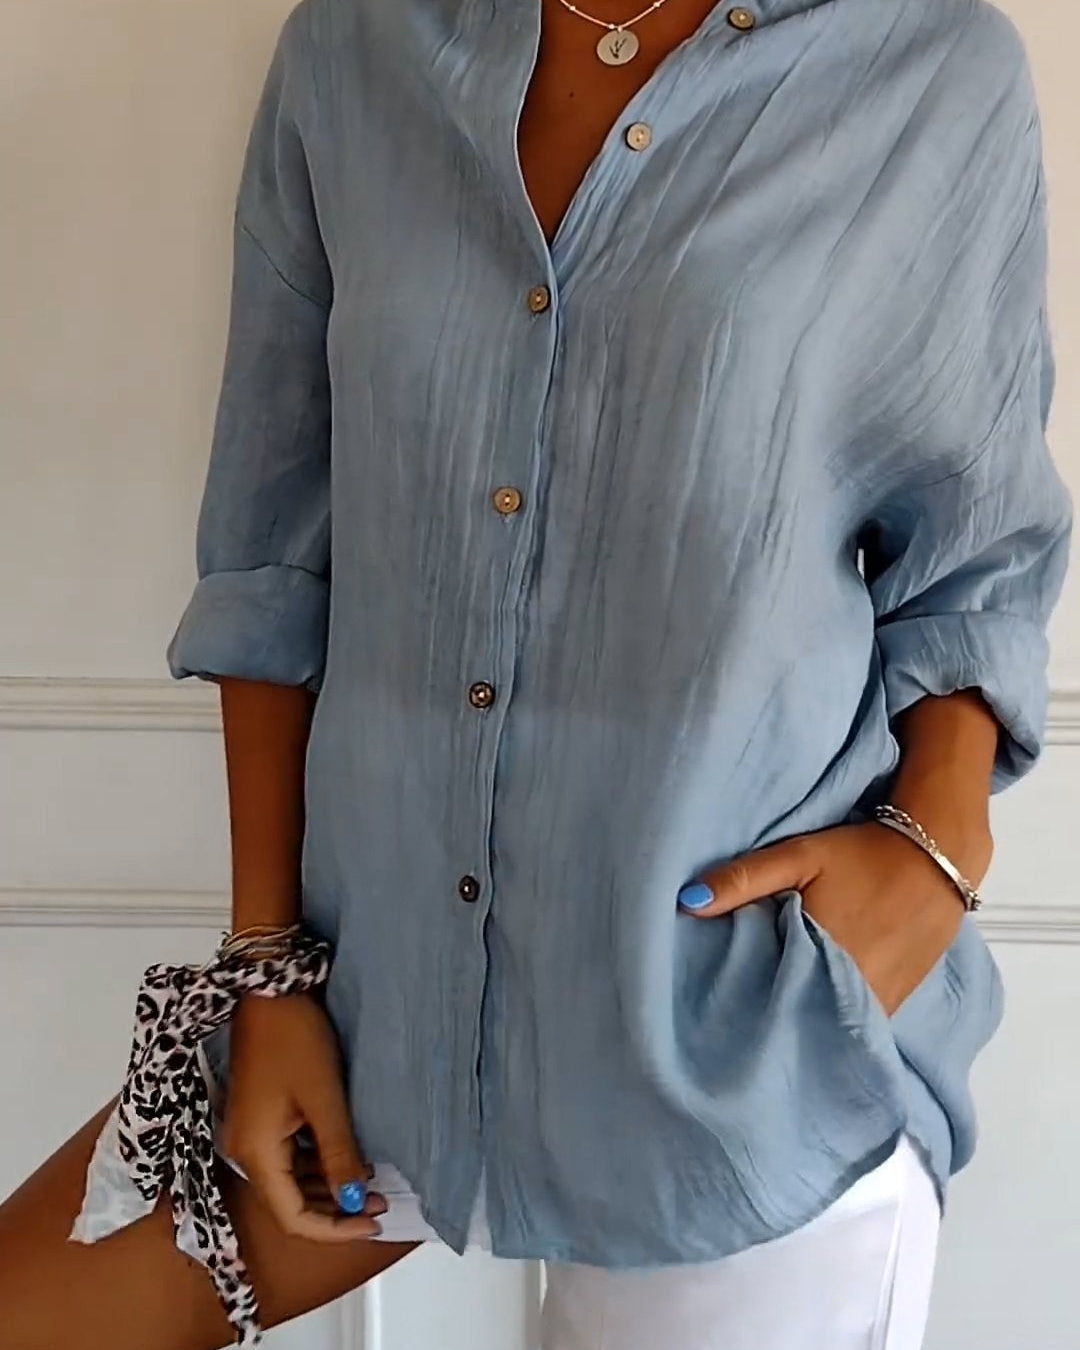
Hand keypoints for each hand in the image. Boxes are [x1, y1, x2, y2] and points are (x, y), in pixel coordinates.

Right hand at [222, 991, 385, 1241]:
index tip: (374, 1221)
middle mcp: (245, 1151)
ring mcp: (250, 1133)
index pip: (293, 1217)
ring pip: (290, 1180)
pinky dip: (317, 1164)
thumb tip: (354, 1200)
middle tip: (380, 1204)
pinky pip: (288, 1155)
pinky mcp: (259, 1116)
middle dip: (336, 1210)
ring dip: (329, 1187)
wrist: (269, 991)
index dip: (334, 1228)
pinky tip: (348, 1158)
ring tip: (372, 1184)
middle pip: (290, 1202)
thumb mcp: (325, 1099)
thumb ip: (339, 1154)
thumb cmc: (295, 1039)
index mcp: (256, 1153)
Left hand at [678, 821, 992, 1014]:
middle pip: (798, 1021)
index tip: (714, 1018)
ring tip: (768, 1021)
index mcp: (821, 958)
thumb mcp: (798, 857)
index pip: (769, 1004)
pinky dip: (831, 1021)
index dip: (741, 1011)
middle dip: (769, 1023)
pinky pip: (855, 1025)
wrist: (936, 855)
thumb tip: (687, 903)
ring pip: (828, 1029)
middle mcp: (853, 990)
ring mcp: (879, 1003)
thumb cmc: (863, 853)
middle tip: (734, 1023)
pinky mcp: (895, 1002)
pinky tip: (809, 1011)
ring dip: (802, 1024)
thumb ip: (743, 880)